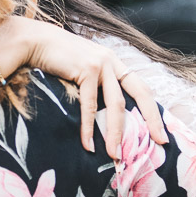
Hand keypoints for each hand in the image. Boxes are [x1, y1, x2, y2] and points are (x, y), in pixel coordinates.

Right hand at [15, 19, 167, 156]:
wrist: (34, 41)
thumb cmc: (55, 59)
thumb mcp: (82, 70)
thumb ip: (96, 85)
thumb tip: (103, 116)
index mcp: (114, 63)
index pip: (141, 88)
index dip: (153, 111)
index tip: (161, 133)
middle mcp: (112, 61)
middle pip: (139, 93)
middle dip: (151, 119)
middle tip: (159, 142)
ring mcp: (100, 64)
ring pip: (115, 104)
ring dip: (116, 132)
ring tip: (115, 154)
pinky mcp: (86, 69)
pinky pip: (90, 105)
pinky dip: (88, 127)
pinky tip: (88, 144)